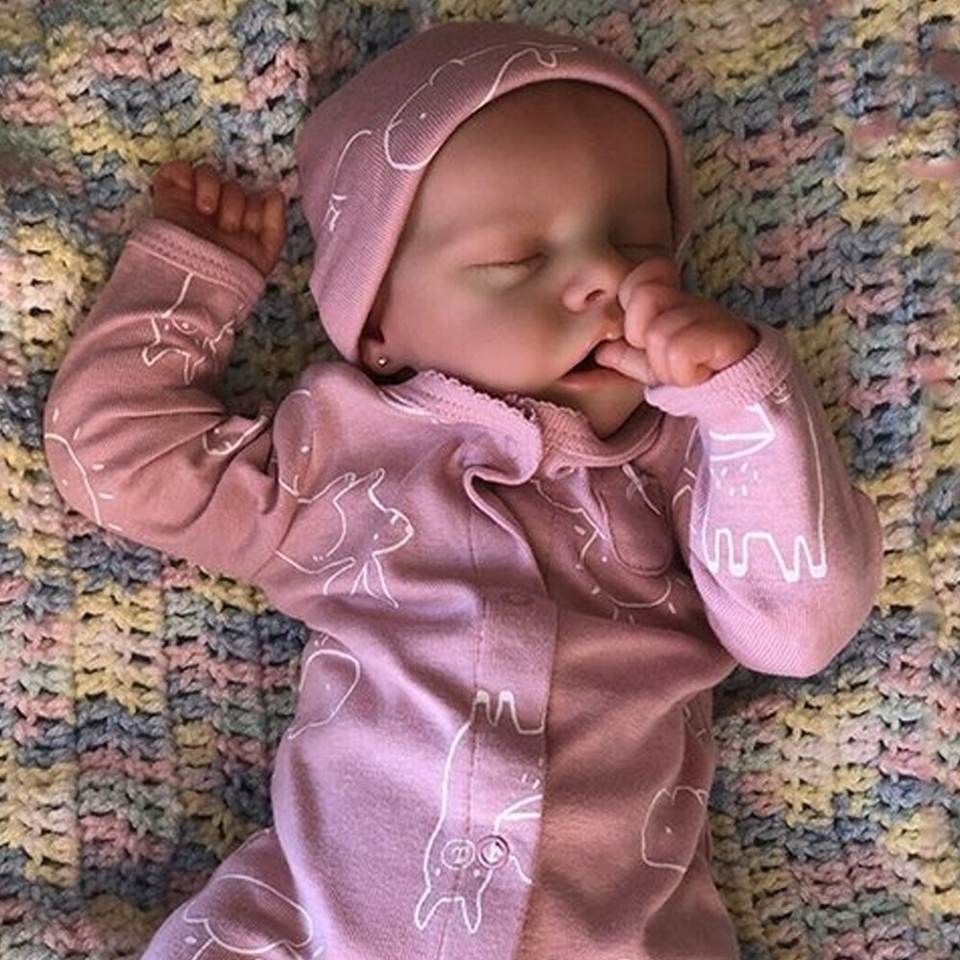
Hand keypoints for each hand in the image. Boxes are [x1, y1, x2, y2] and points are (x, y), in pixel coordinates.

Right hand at [150, 160, 285, 278]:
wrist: (191, 282)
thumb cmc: (228, 276)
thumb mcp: (263, 256)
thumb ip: (274, 226)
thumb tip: (275, 193)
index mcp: (238, 227)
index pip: (253, 201)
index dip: (255, 209)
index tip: (249, 227)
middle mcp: (216, 214)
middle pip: (233, 188)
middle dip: (234, 206)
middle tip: (226, 228)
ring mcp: (191, 205)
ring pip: (208, 173)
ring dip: (212, 189)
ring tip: (206, 211)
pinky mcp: (168, 197)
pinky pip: (179, 170)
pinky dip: (186, 175)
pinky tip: (191, 196)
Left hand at [594, 256, 757, 386]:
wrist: (745, 394)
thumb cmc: (696, 373)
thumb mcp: (654, 366)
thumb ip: (627, 356)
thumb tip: (600, 350)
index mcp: (671, 300)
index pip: (637, 279)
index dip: (631, 310)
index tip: (642, 338)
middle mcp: (690, 299)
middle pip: (644, 298)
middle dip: (643, 337)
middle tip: (664, 356)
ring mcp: (710, 313)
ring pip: (658, 333)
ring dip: (665, 365)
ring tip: (685, 370)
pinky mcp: (725, 334)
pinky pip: (679, 350)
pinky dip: (683, 373)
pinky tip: (698, 374)